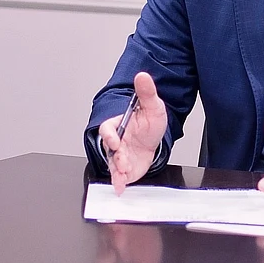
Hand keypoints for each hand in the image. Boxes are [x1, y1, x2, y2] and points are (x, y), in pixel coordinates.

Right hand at [97, 72, 168, 192]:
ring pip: (113, 164)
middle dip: (116, 157)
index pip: (108, 129)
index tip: (116, 141)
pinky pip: (119, 176)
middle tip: (123, 163)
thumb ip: (146, 92)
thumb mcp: (152, 106)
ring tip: (122, 177)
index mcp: (118, 124)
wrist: (156, 139)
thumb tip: (142, 75)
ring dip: (116, 171)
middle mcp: (116, 141)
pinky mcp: (125, 168)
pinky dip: (119, 182)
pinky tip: (121, 187)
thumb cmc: (149, 122)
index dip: (110, 135)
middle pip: (109, 150)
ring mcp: (119, 156)